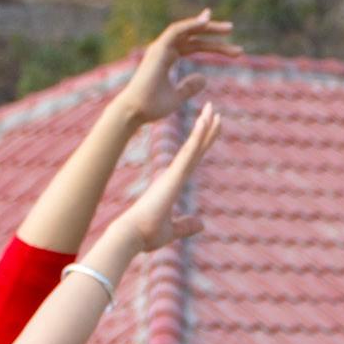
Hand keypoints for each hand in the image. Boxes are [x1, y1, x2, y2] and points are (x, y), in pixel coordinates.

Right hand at [99, 105, 221, 259]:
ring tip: (212, 108)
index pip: (192, 160)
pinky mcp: (173, 177)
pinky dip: (197, 138)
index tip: (210, 127)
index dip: (202, 143)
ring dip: (203, 126)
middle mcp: (173, 175)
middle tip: (213, 109)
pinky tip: (204, 122)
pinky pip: (189, 153)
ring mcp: (173, 174)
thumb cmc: (145, 234)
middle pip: (195, 148)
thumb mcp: (172, 231)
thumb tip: (201, 224)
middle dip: (205, 129)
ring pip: (193, 146)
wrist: (130, 236)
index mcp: (172, 185)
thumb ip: (185, 225)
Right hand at [116, 9, 237, 126]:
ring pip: (187, 30)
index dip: (210, 43)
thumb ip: (189, 87)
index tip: (231, 46)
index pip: (192, 45)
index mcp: (167, 58)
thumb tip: (204, 78)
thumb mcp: (176, 97)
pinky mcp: (158, 49)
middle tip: (232, 29)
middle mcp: (164, 49)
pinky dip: (191, 25)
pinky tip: (206, 22)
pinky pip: (176, 31)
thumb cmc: (151, 107)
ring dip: (207, 27)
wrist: (135, 111)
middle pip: (192, 36)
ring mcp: (160, 48)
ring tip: (229, 28)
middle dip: (213, 33)